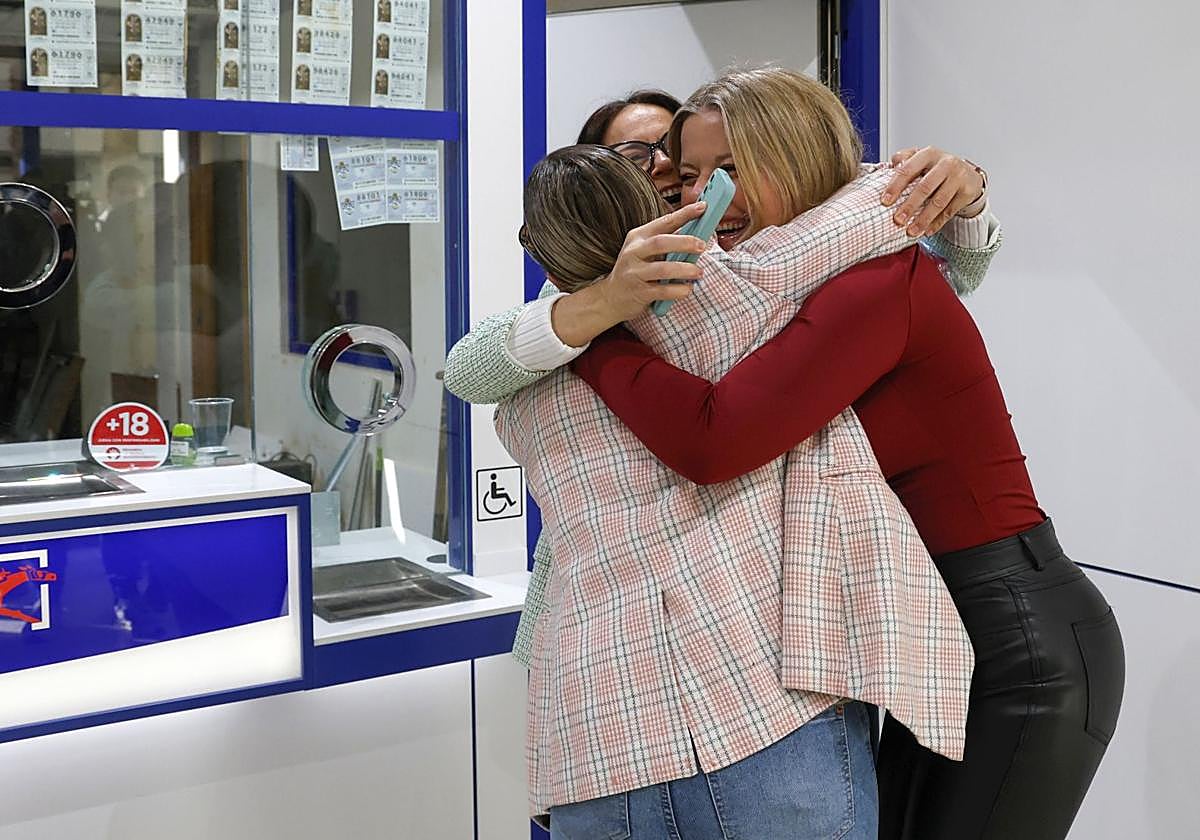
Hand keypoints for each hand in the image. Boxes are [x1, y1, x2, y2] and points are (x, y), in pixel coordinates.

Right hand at [592, 201, 707, 323]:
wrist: (611, 297)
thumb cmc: (635, 270)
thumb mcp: (644, 251)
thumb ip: (666, 241)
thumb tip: (696, 233)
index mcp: (638, 237)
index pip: (664, 221)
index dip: (684, 214)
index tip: (702, 207)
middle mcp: (634, 252)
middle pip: (661, 242)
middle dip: (685, 243)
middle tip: (702, 246)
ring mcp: (634, 273)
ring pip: (663, 269)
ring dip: (684, 269)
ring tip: (698, 272)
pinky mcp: (639, 292)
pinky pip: (663, 291)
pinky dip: (679, 290)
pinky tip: (687, 288)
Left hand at [881, 147, 985, 237]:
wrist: (967, 172)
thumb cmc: (937, 167)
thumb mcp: (921, 158)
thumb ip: (904, 159)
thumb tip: (889, 168)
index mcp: (929, 154)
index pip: (908, 169)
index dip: (895, 186)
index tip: (885, 201)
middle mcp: (945, 163)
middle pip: (924, 187)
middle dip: (909, 206)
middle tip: (898, 220)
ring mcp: (958, 177)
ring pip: (938, 202)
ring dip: (923, 219)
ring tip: (912, 231)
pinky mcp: (967, 192)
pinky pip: (949, 211)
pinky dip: (937, 223)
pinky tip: (927, 231)